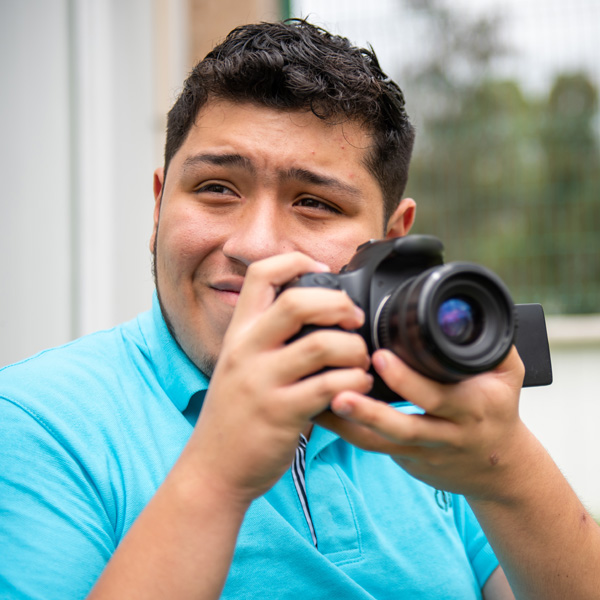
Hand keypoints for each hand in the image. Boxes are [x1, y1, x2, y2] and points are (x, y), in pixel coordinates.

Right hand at [184, 252, 373, 505]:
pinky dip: (354, 382)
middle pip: (298, 302)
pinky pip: (329, 386)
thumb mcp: (239, 365)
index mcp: (239, 333)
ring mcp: (262, 382)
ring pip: (321, 345)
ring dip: (353, 349)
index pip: (261, 274)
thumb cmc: (235, 415)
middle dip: (338, 304)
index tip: (322, 269)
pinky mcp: (280, 413)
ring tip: (361, 360)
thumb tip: (315, 313)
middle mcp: (247, 351)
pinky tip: (358, 385)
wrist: (212, 469)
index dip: (296, 260)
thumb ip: (268, 339)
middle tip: (355, 318)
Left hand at [316, 347, 528, 499]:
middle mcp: (445, 434)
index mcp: (470, 408)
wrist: (499, 468)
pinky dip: (347, 431)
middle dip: (372, 410)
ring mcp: (423, 451)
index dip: (409, 380)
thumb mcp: (509, 376)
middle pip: (406, 427)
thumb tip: (469, 307)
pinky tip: (320, 413)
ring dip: (350, 423)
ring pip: (382, 442)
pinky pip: (374, 447)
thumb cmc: (498, 411)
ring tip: (320, 404)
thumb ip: (492, 343)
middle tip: (340, 388)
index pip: (439, 396)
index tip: (380, 357)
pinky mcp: (406, 460)